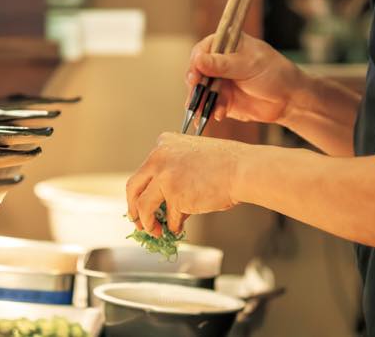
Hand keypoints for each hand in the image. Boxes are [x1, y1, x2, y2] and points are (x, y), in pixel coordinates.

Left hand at [126, 133, 248, 235]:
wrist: (242, 168)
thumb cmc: (226, 163)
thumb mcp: (192, 156)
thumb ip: (174, 173)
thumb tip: (163, 202)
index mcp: (164, 143)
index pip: (144, 170)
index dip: (143, 190)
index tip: (142, 202)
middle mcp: (159, 157)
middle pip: (133, 187)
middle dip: (133, 207)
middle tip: (138, 221)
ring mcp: (164, 176)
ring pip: (143, 206)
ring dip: (147, 222)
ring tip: (154, 232)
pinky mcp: (174, 195)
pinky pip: (168, 217)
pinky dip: (173, 226)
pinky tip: (179, 228)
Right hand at [186, 31, 305, 126]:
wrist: (289, 98)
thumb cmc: (273, 72)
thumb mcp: (248, 65)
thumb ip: (222, 64)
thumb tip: (198, 60)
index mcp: (226, 45)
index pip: (202, 50)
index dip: (196, 62)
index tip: (195, 74)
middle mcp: (219, 63)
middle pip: (197, 71)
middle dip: (195, 84)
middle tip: (195, 92)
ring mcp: (220, 82)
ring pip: (201, 91)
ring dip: (200, 100)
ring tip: (202, 110)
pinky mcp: (223, 100)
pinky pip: (210, 106)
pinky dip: (211, 110)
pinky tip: (218, 115)